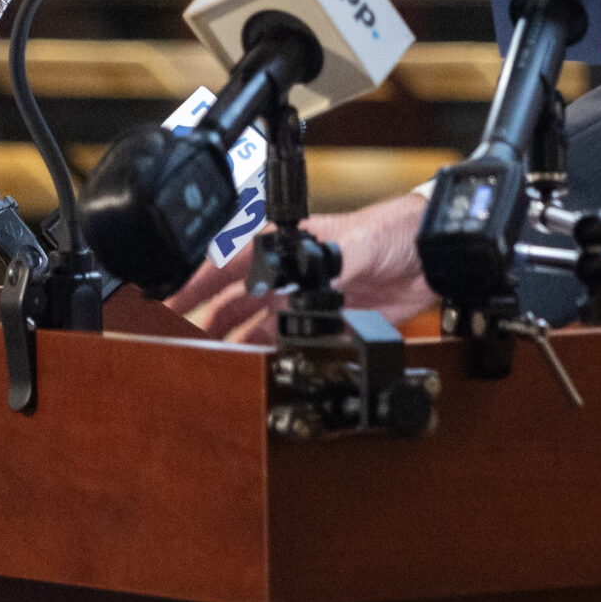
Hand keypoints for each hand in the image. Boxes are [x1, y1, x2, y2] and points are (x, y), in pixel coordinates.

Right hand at [165, 191, 432, 341]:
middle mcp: (289, 274)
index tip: (168, 302)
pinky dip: (266, 357)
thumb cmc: (396, 230)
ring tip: (207, 366)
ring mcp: (305, 299)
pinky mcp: (326, 323)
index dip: (196, 282)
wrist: (432, 255)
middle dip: (203, 321)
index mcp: (289, 245)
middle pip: (233, 302)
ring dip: (230, 345)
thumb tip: (312, 267)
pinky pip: (286, 343)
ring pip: (253, 327)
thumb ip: (334, 256)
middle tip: (179, 346)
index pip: (231, 263)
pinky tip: (253, 371)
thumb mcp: (361, 239)